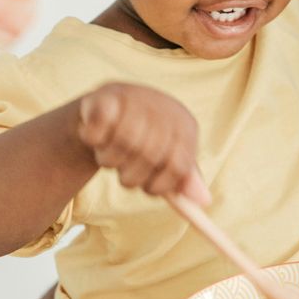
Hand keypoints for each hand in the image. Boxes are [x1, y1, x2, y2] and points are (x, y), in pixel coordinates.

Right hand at [76, 82, 211, 205]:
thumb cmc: (144, 140)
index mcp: (185, 125)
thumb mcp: (167, 160)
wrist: (109, 111)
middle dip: (131, 175)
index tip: (147, 186)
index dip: (159, 184)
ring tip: (109, 152)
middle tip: (123, 171)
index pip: (179, 166)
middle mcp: (164, 108)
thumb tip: (204, 201)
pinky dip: (94, 141)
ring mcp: (135, 98)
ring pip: (122, 143)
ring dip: (109, 160)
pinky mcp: (105, 96)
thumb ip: (183, 182)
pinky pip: (99, 132)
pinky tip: (98, 136)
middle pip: (150, 156)